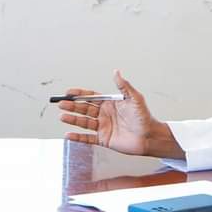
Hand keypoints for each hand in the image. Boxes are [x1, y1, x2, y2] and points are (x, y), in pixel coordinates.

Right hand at [58, 70, 182, 158]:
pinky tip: (68, 135)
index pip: (91, 97)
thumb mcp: (135, 99)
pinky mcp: (104, 139)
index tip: (69, 93)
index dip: (79, 94)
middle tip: (61, 104)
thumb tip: (116, 72)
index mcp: (110, 103)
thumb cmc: (144, 117)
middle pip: (84, 109)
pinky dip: (78, 137)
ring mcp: (103, 127)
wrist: (150, 137)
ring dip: (72, 119)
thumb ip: (123, 86)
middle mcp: (104, 114)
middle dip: (72, 106)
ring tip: (62, 116)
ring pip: (84, 122)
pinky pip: (88, 138)